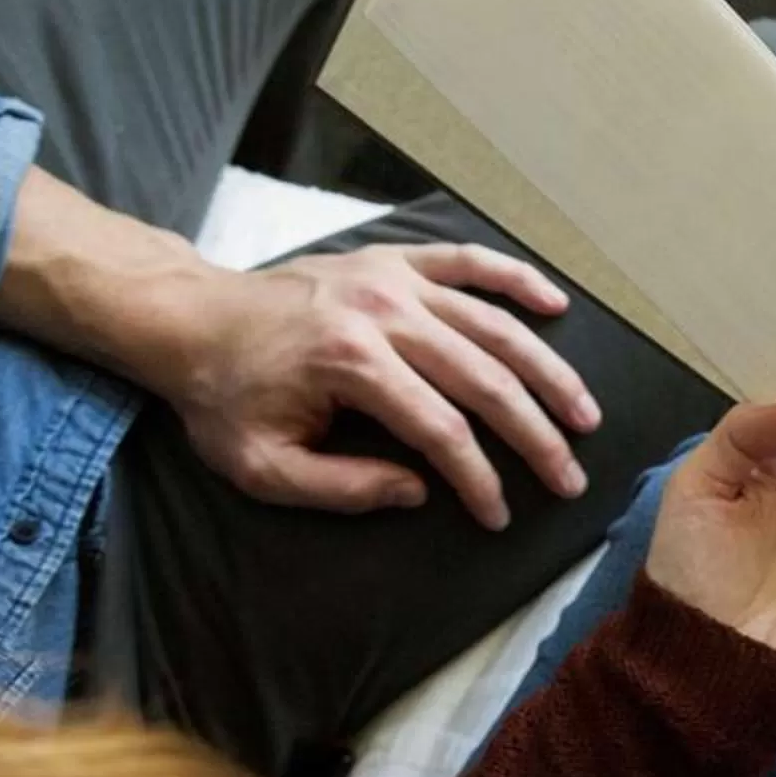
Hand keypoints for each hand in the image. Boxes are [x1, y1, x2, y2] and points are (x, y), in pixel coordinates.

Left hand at [163, 243, 600, 527]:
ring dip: (546, 371)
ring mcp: (392, 280)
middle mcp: (383, 315)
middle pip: (484, 379)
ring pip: (493, 325)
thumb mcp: (262, 467)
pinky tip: (556, 305)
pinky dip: (515, 278)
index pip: (442, 430)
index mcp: (351, 365)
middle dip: (536, 435)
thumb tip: (420, 492)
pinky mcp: (392, 260)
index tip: (500, 516)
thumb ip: (341, 487)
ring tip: (584, 412)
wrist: (191, 320)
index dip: (480, 479)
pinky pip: (466, 262)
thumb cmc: (225, 400)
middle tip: (570, 477)